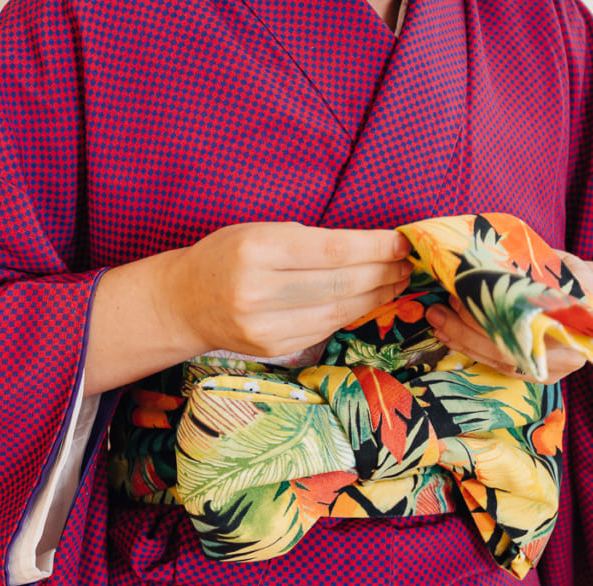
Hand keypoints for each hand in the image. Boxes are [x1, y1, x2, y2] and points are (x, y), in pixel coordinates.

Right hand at [159, 222, 412, 357]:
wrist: (184, 302)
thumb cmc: (226, 257)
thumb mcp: (259, 231)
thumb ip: (310, 239)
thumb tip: (373, 246)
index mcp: (256, 249)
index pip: (333, 250)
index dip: (375, 247)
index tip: (402, 242)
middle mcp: (258, 290)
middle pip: (341, 283)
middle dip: (384, 272)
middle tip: (407, 264)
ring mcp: (265, 325)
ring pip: (338, 309)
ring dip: (376, 295)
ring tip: (397, 280)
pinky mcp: (273, 347)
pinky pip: (325, 327)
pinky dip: (352, 311)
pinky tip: (368, 299)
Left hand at [424, 250, 592, 383]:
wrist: (587, 303)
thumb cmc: (569, 278)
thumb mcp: (558, 264)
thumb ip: (533, 268)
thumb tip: (488, 262)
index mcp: (581, 321)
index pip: (527, 320)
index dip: (492, 309)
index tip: (463, 292)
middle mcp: (570, 353)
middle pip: (510, 346)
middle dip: (468, 328)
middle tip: (438, 309)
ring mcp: (552, 370)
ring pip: (500, 360)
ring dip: (462, 340)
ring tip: (436, 320)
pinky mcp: (535, 377)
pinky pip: (497, 367)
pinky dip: (470, 350)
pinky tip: (447, 334)